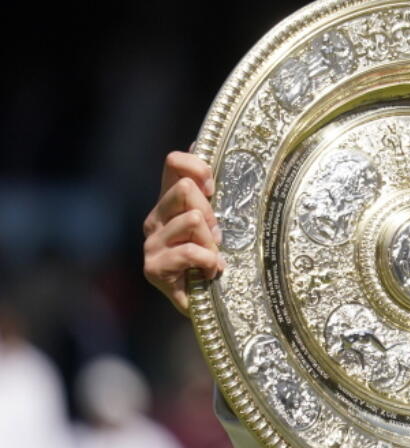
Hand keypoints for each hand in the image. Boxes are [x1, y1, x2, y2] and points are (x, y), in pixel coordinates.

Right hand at [143, 150, 222, 315]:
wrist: (210, 307)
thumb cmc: (216, 260)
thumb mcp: (220, 222)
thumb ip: (209, 190)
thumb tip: (200, 141)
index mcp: (170, 201)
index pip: (174, 162)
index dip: (199, 168)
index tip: (213, 189)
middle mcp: (156, 217)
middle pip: (186, 190)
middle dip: (212, 213)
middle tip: (218, 238)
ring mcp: (152, 242)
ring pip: (193, 220)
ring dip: (212, 243)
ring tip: (214, 260)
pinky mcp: (154, 268)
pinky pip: (190, 252)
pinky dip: (209, 262)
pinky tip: (210, 273)